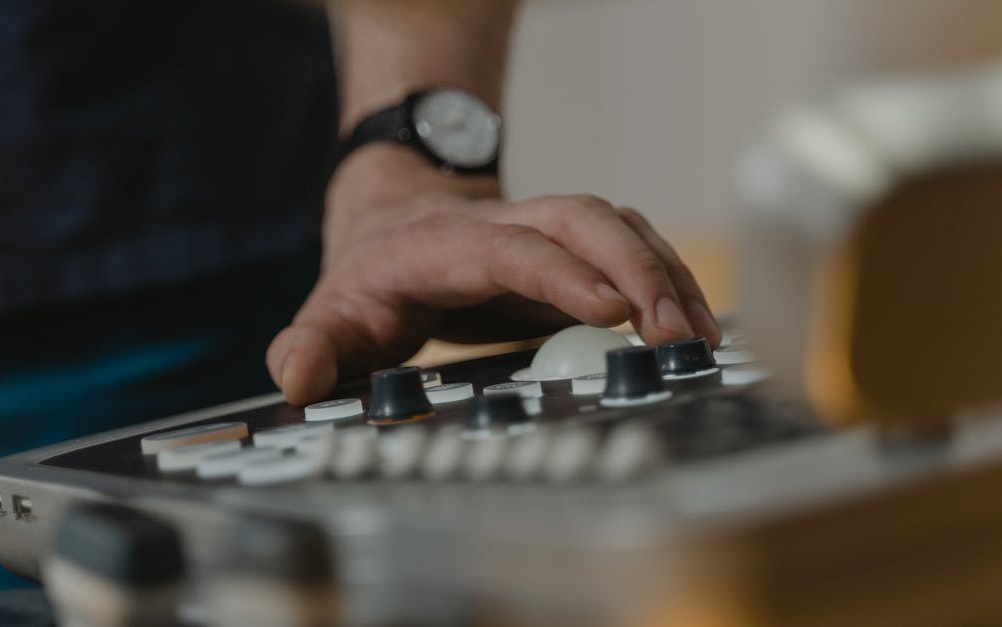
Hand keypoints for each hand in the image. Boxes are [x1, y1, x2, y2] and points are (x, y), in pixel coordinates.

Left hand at [266, 145, 720, 404]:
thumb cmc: (370, 278)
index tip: (608, 311)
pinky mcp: (570, 251)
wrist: (396, 222)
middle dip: (635, 269)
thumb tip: (300, 379)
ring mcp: (543, 231)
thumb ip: (310, 347)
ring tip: (701, 336)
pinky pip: (631, 246)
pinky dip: (669, 277)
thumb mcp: (328, 314)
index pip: (509, 247)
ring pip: (617, 226)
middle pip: (580, 219)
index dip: (559, 275)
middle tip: (675, 335)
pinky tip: (696, 324)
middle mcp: (504, 225)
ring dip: (665, 273)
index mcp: (444, 244)